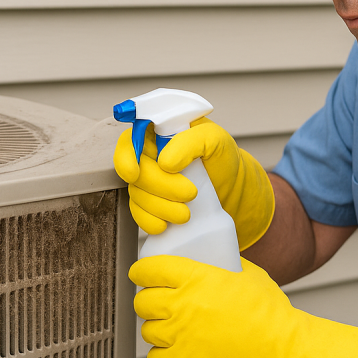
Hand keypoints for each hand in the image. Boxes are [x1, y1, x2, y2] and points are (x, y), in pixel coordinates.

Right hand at [113, 117, 274, 249]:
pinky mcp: (150, 203)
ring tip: (186, 213)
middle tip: (190, 193)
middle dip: (159, 186)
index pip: (129, 139)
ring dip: (159, 207)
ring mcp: (147, 181)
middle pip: (135, 171)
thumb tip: (165, 162)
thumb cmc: (222, 158)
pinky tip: (166, 225)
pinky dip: (149, 221)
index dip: (126, 156)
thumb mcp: (215, 140)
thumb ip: (191, 141)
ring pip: (136, 195)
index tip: (134, 173)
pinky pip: (138, 214)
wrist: (231, 190)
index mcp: (158, 132)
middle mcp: (148, 155)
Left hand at [131, 255, 357, 357]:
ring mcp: (181, 336)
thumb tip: (217, 258)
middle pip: (142, 301)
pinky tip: (170, 351)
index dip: (141, 271)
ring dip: (155, 328)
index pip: (148, 269)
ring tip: (168, 327)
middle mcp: (182, 305)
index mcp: (195, 277)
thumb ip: (225, 265)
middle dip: (146, 300)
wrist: (282, 348)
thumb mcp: (247, 273)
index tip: (142, 274)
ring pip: (147, 330)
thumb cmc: (270, 311)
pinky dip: (160, 356)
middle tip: (156, 302)